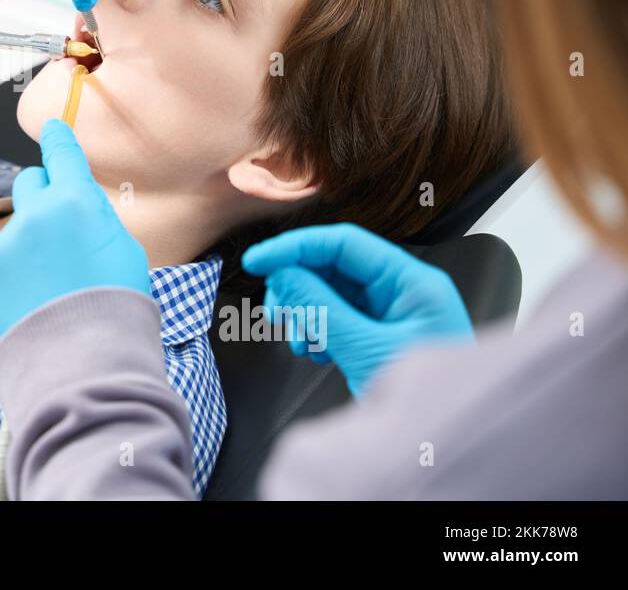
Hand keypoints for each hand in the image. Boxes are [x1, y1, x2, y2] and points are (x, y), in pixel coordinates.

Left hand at [0, 119, 149, 345]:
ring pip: (14, 233)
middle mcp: (31, 217)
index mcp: (72, 202)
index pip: (60, 152)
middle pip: (30, 185)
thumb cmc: (116, 310)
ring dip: (28, 249)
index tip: (52, 128)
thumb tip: (77, 208)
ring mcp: (1, 249)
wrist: (84, 366)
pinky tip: (32, 306)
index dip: (57, 138)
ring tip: (52, 290)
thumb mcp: (125, 250)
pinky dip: (10, 282)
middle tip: (61, 231)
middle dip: (44, 198)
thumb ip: (93, 219)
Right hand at [241, 223, 474, 397]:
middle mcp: (403, 293)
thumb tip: (284, 274)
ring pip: (330, 294)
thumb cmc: (427, 406)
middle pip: (334, 267)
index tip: (258, 261)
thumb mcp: (366, 351)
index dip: (296, 247)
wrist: (438, 452)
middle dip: (298, 286)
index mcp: (413, 283)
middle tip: (276, 311)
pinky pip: (336, 319)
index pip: (345, 244)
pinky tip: (316, 352)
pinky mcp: (378, 338)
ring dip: (305, 313)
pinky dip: (317, 331)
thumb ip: (321, 307)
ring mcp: (391, 316)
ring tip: (301, 342)